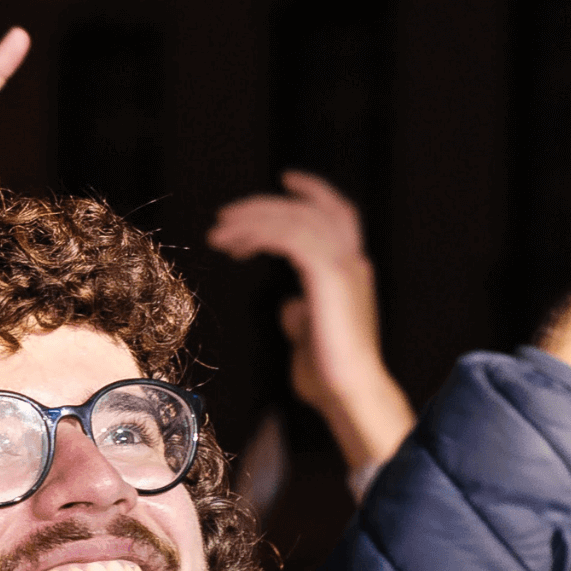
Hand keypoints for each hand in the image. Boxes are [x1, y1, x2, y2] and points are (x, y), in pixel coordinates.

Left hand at [208, 170, 413, 471]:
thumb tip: (289, 304)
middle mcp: (352, 262)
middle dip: (265, 207)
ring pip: (296, 219)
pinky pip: (289, 237)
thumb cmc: (329, 377)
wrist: (349, 393)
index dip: (312, 192)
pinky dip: (260, 234)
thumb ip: (301, 316)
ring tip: (218, 234)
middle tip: (226, 215)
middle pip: (310, 210)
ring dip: (254, 220)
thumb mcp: (310, 339)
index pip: (337, 214)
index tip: (285, 178)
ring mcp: (343, 266)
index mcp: (352, 272)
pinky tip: (236, 245)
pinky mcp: (327, 276)